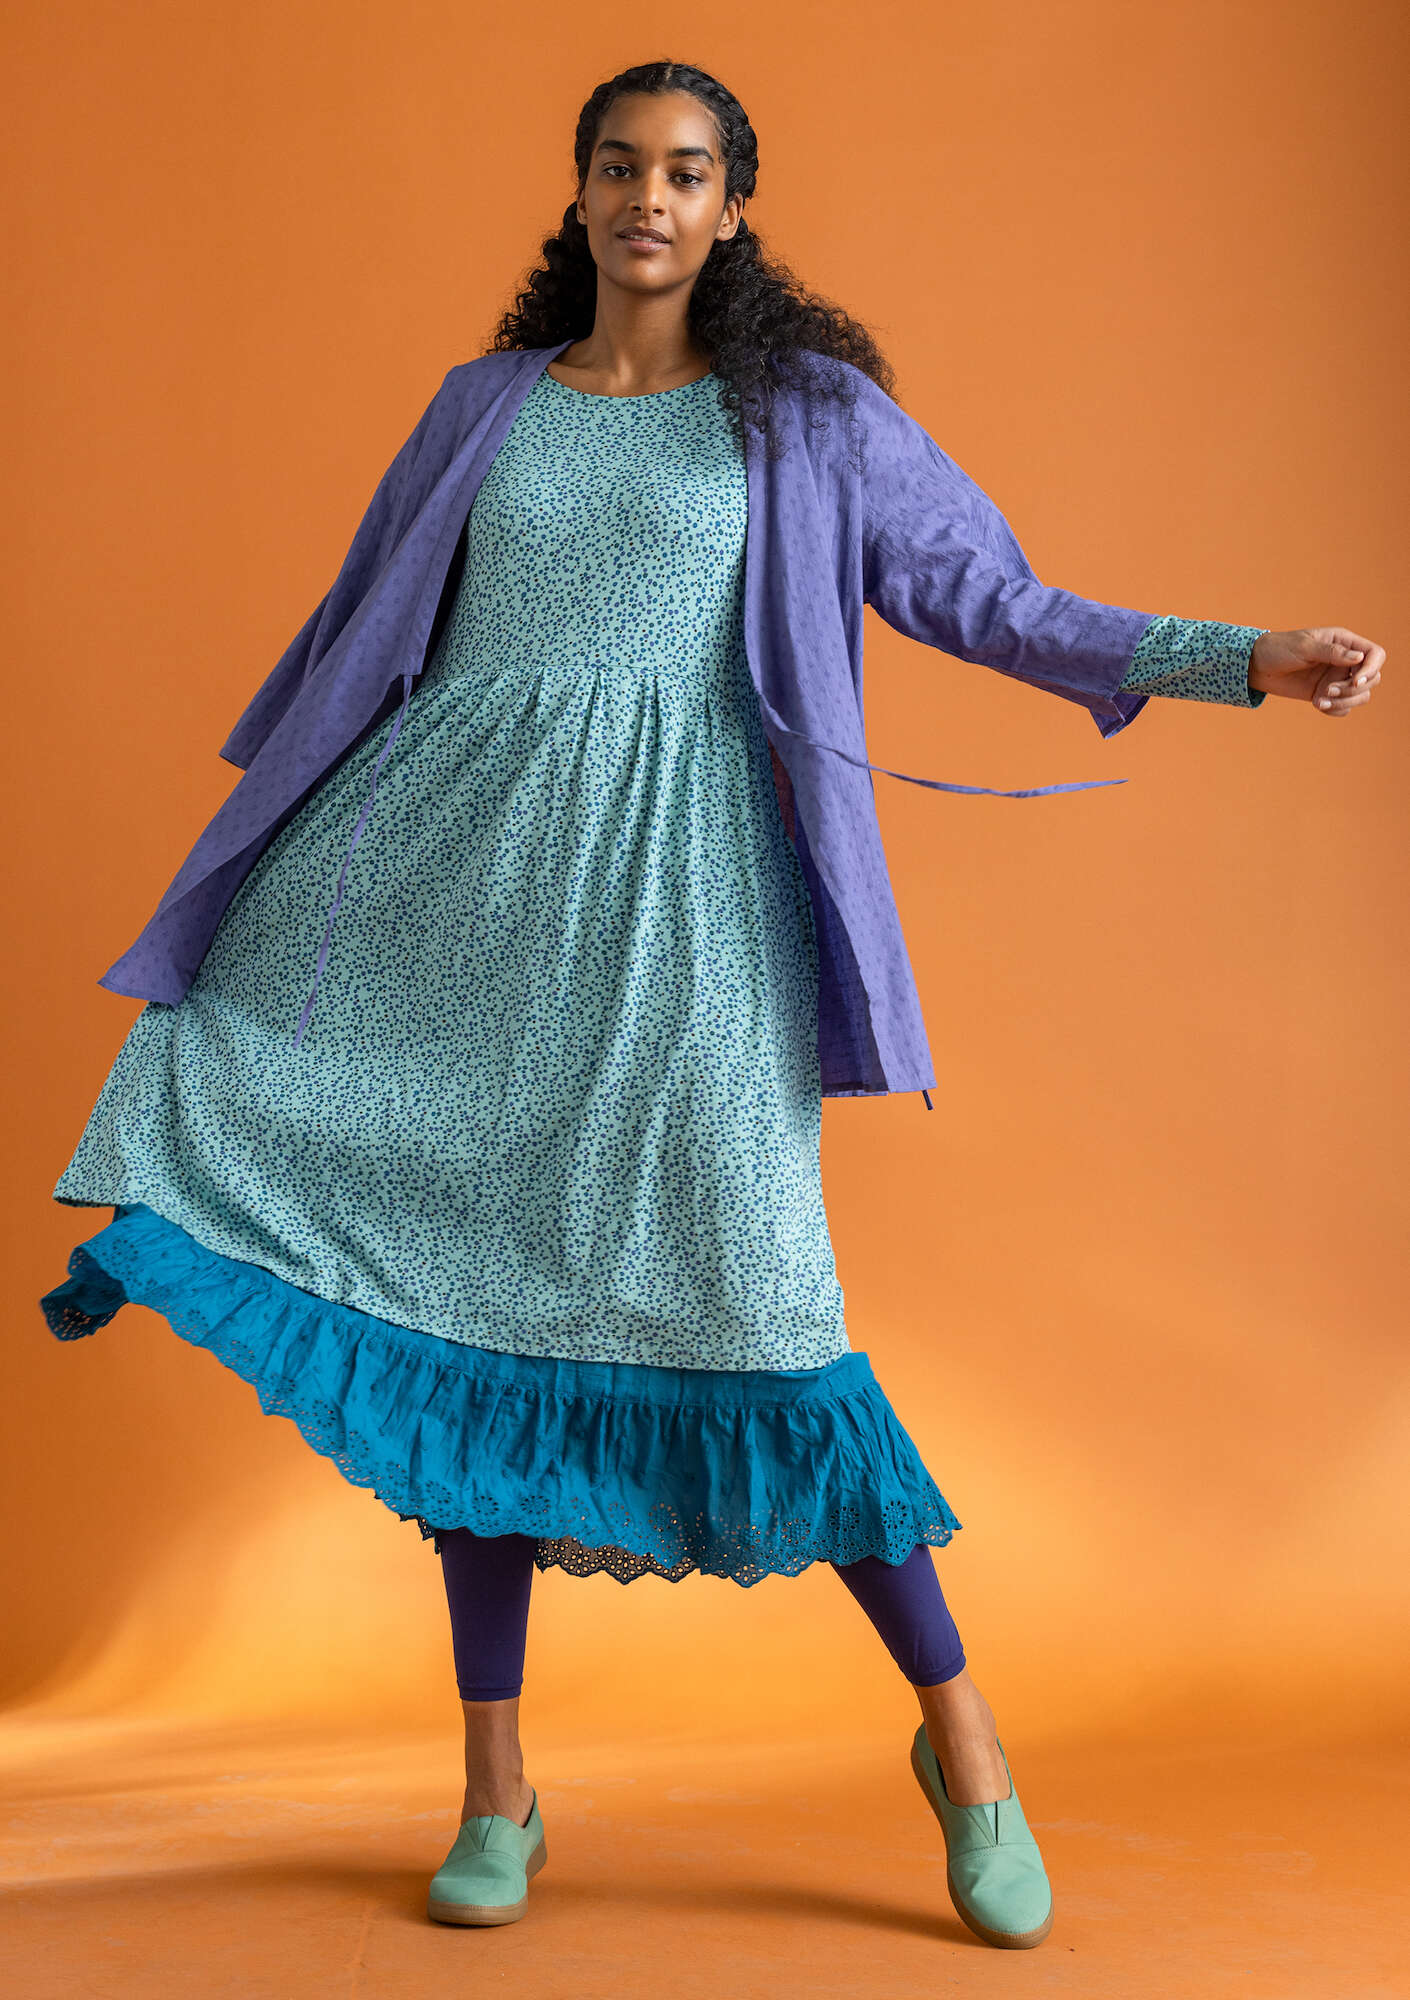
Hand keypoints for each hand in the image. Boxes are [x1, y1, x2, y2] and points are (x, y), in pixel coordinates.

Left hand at [1249, 627, 1384, 715]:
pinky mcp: (1327, 694)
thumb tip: (1359, 658)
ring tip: (1319, 701)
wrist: (1258, 667)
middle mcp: (1345, 661)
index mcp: (1344, 642)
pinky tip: (1316, 704)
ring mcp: (1337, 678)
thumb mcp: (1304, 647)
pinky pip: (1344, 708)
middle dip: (1352, 689)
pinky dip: (1334, 709)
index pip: (1375, 654)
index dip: (1372, 669)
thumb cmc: (1279, 649)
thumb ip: (1332, 652)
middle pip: (1372, 679)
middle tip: (1327, 691)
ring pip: (1360, 696)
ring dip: (1344, 702)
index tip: (1355, 681)